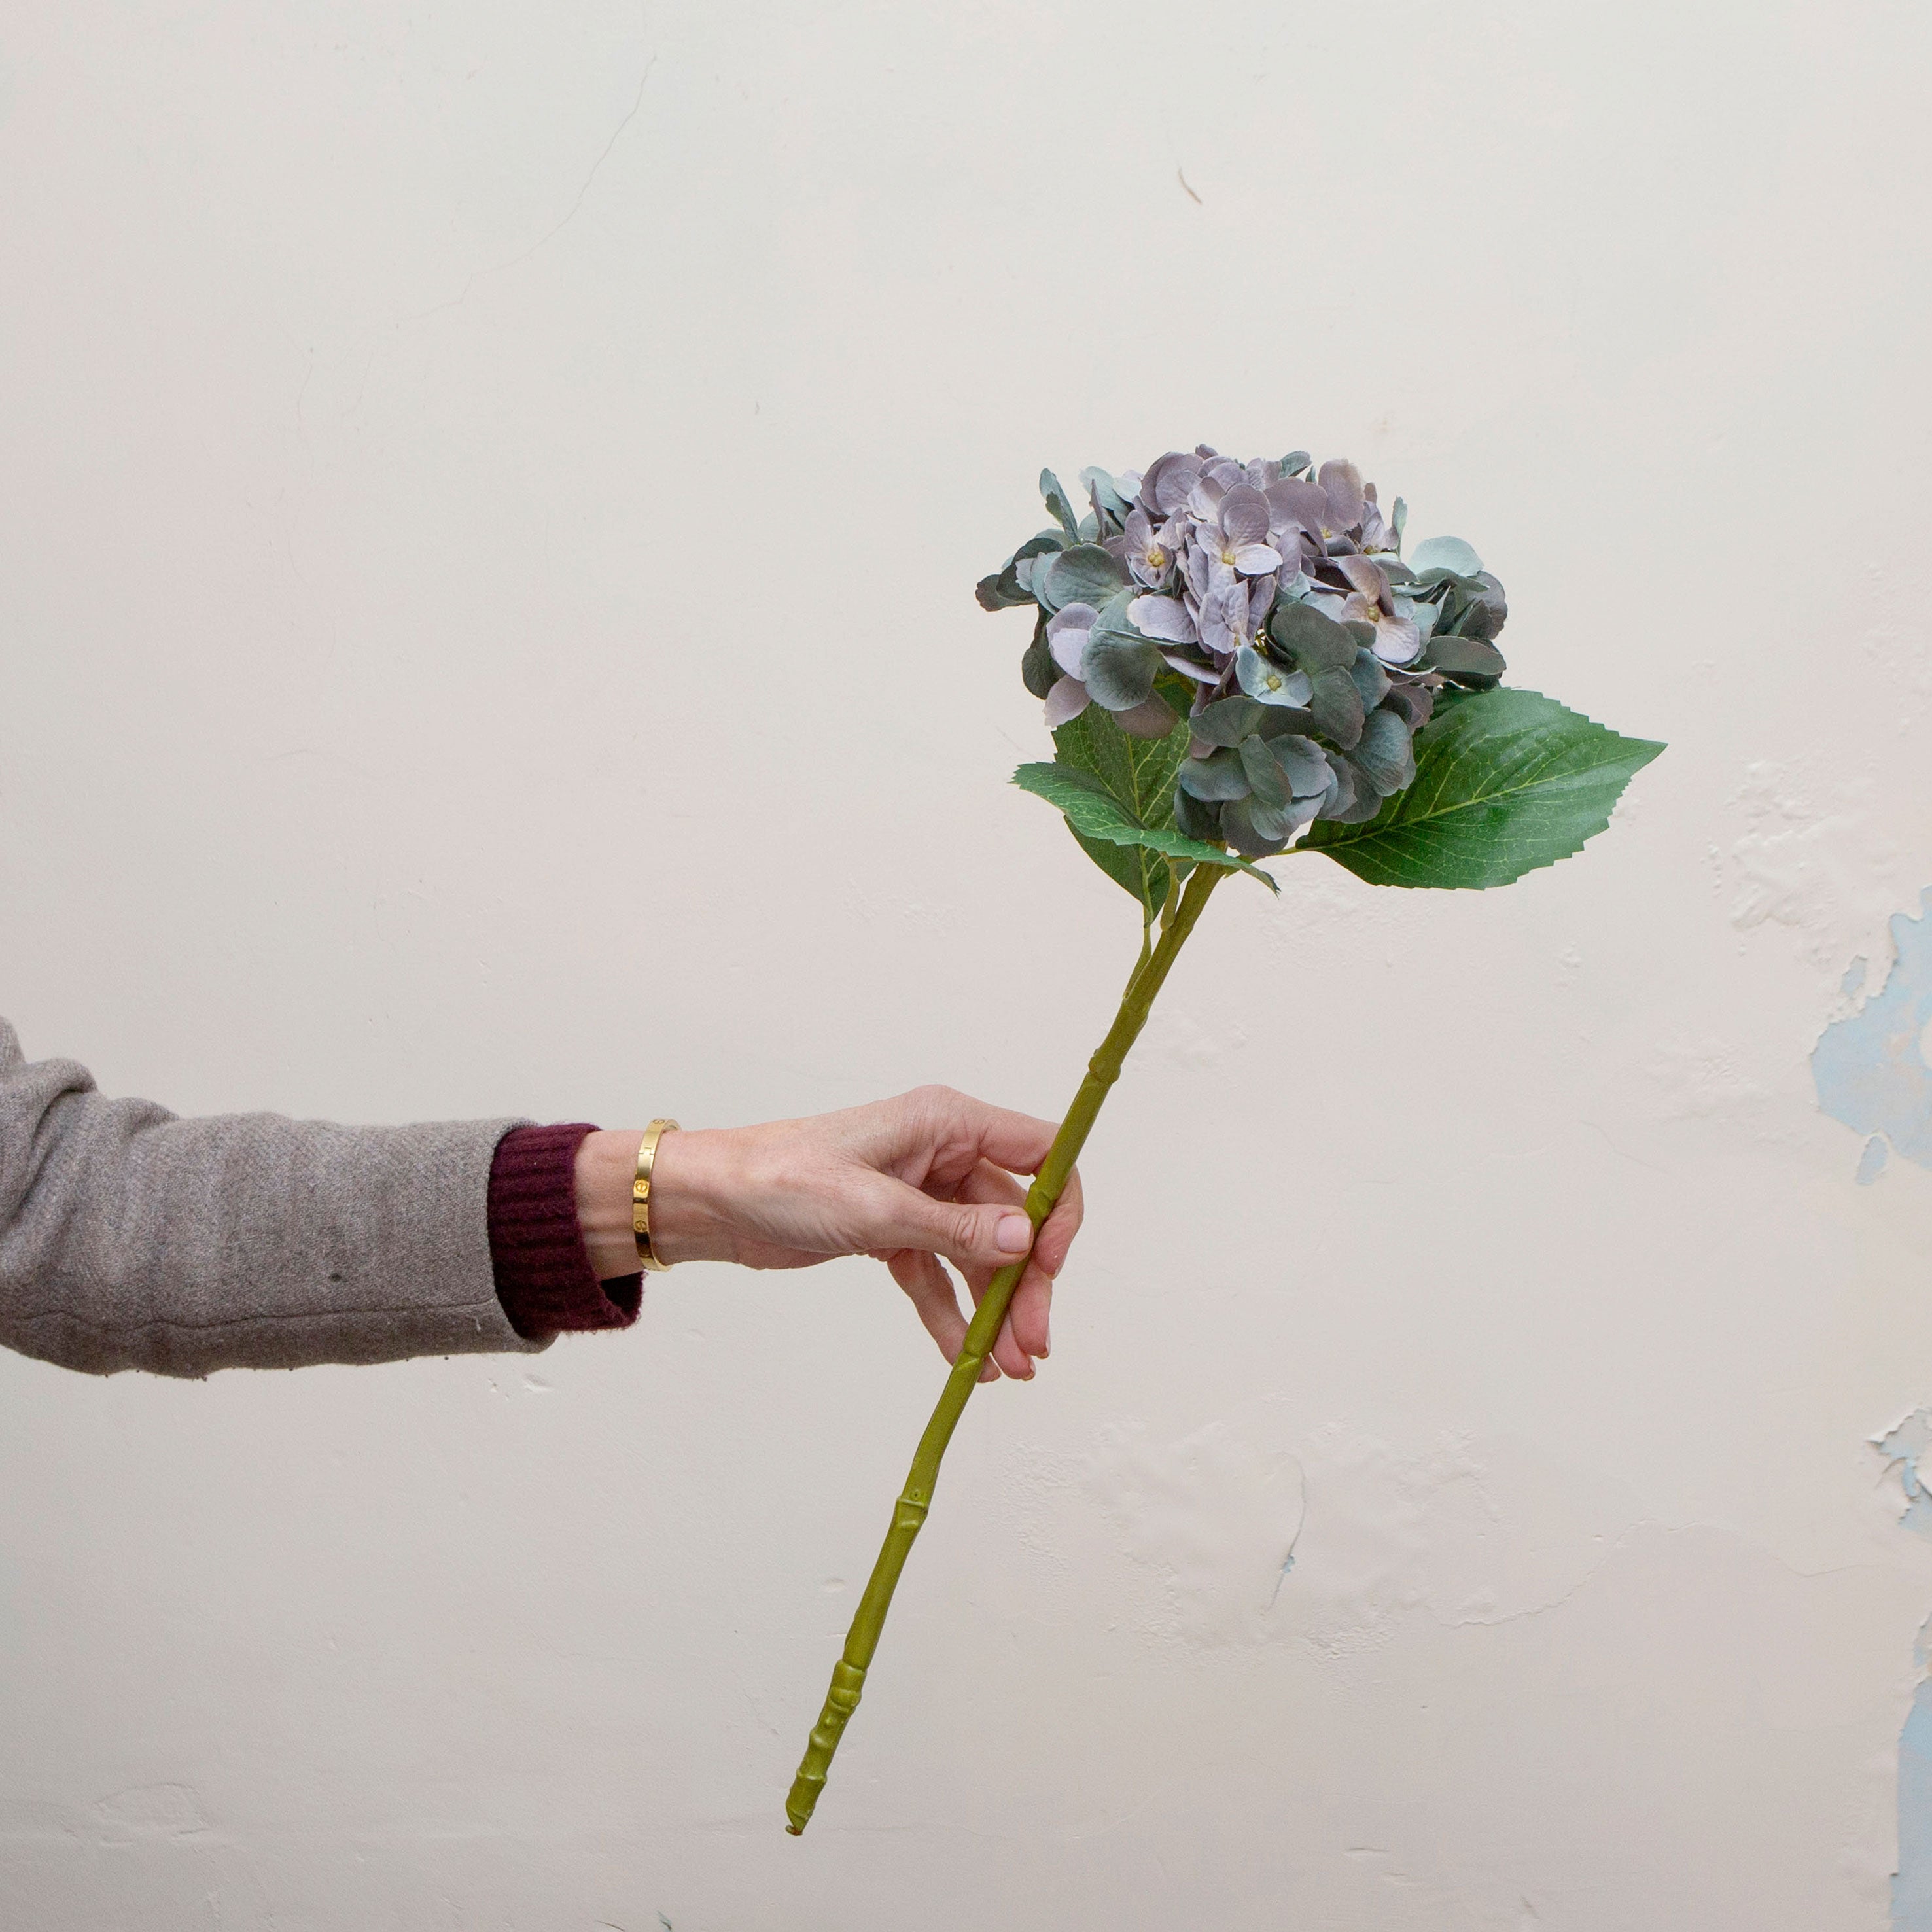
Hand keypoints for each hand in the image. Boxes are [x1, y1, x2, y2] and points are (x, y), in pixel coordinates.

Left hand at [574, 1088, 1081, 1379]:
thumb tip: (1024, 1240)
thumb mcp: (873, 1207)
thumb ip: (954, 1228)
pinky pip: (939, 1275)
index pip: (1040, 1154)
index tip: (1050, 1267)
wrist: (712, 1203)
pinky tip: (964, 1359)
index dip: (1058, 1210)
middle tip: (1030, 1346)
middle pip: (1014, 1219)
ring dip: (995, 1309)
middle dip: (1026, 1283)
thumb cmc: (780, 1179)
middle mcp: (942, 1154)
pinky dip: (952, 1315)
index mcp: (947, 1123)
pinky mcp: (893, 1231)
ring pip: (979, 1255)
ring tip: (1007, 1369)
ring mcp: (920, 1194)